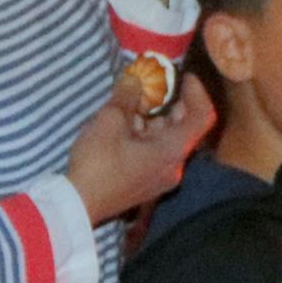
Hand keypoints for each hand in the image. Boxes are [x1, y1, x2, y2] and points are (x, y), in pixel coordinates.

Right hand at [64, 75, 215, 222]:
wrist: (78, 205)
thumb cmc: (97, 162)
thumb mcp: (110, 120)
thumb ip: (128, 96)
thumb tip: (135, 80)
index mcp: (173, 151)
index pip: (203, 116)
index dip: (197, 92)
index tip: (183, 76)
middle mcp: (174, 166)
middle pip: (184, 128)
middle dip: (171, 104)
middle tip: (154, 86)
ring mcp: (161, 178)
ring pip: (168, 140)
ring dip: (155, 119)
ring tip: (132, 104)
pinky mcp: (147, 184)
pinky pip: (156, 154)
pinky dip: (147, 136)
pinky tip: (125, 126)